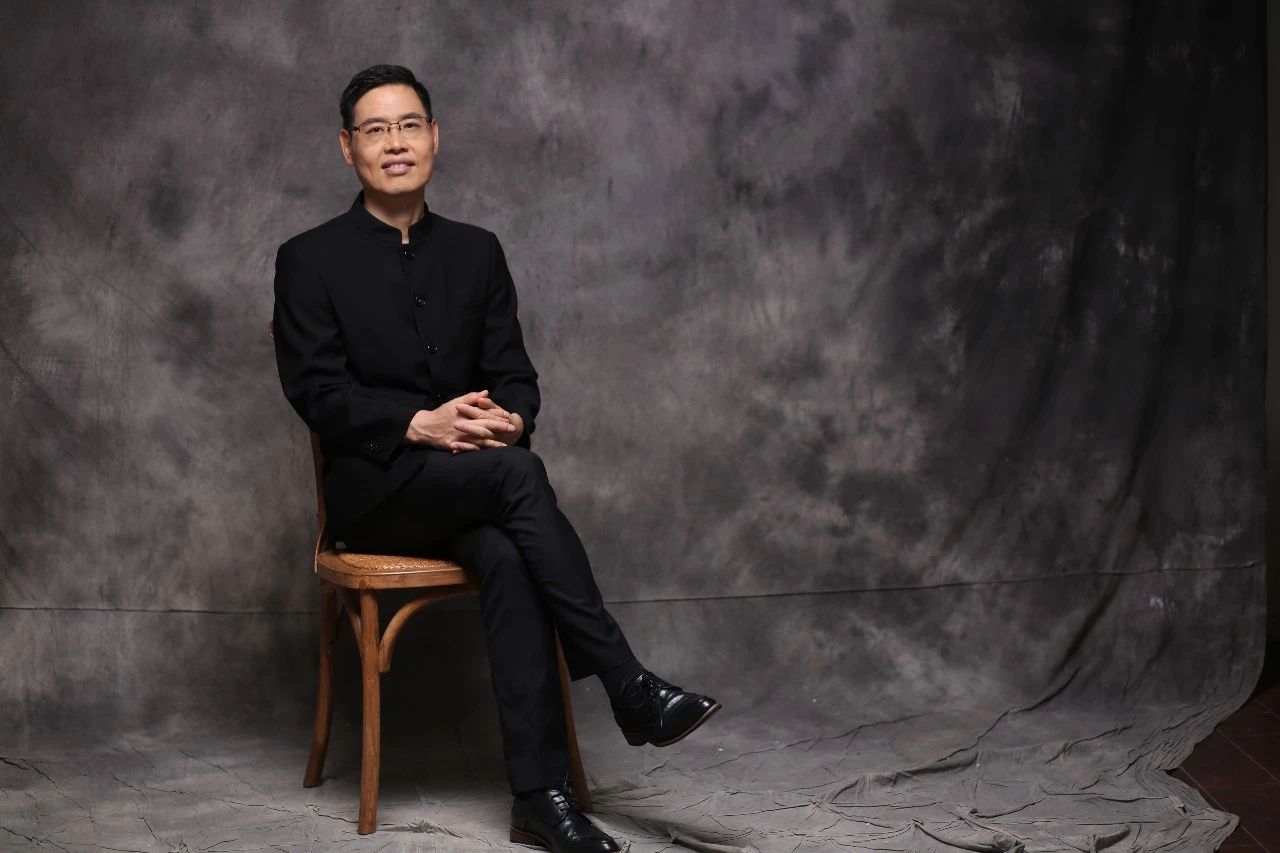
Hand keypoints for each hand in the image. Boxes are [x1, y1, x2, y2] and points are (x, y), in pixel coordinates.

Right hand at [404, 390, 518, 451]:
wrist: (424, 427)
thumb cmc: (442, 413)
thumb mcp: (455, 402)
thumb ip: (471, 397)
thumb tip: (486, 393)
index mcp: (464, 413)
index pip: (484, 413)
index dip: (496, 415)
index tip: (507, 415)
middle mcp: (463, 425)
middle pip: (484, 426)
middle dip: (499, 427)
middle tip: (512, 428)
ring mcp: (459, 437)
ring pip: (479, 440)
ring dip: (493, 442)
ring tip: (505, 444)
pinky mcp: (454, 446)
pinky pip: (469, 449)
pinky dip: (480, 451)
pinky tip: (489, 453)